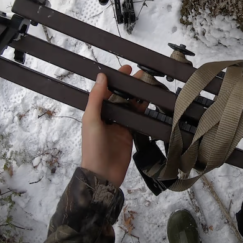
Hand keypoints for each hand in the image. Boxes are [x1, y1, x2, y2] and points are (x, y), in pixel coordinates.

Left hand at [81, 65, 146, 187]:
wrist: (103, 173)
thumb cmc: (93, 147)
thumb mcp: (91, 120)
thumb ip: (96, 98)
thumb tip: (101, 76)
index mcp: (95, 111)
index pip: (106, 90)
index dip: (116, 78)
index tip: (127, 68)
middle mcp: (108, 116)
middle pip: (120, 96)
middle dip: (130, 85)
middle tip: (143, 74)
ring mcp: (120, 124)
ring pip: (130, 105)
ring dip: (138, 95)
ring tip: (149, 84)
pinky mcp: (130, 133)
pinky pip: (138, 117)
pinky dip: (143, 109)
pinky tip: (151, 100)